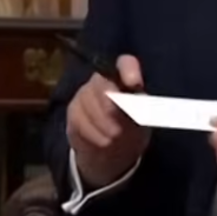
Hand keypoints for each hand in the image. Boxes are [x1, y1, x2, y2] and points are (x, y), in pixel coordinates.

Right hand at [66, 55, 150, 188]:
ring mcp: (85, 93)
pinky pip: (79, 118)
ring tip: (115, 137)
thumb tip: (139, 102)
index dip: (129, 70)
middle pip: (102, 83)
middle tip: (120, 122)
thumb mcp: (143, 120)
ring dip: (103, 122)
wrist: (112, 152)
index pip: (125, 63)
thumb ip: (142, 108)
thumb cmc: (131, 129)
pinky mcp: (73, 110)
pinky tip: (104, 142)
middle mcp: (103, 80)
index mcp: (125, 78)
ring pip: (89, 101)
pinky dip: (93, 133)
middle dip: (111, 103)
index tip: (135, 83)